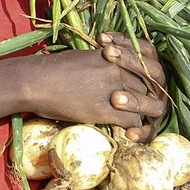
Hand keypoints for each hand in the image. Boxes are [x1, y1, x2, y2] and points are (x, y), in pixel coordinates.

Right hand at [27, 39, 167, 137]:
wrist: (36, 81)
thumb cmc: (52, 69)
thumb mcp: (83, 57)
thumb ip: (102, 63)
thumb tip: (108, 71)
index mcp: (115, 55)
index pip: (148, 65)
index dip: (150, 79)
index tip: (145, 88)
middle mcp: (120, 69)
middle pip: (154, 85)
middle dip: (154, 97)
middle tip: (149, 108)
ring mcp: (116, 88)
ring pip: (150, 104)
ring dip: (148, 115)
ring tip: (143, 124)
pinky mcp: (107, 109)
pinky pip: (134, 121)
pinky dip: (136, 130)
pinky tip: (130, 134)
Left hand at [97, 31, 169, 142]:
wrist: (80, 105)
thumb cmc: (92, 82)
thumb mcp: (102, 67)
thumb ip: (108, 56)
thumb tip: (102, 38)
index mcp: (150, 68)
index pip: (147, 50)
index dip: (127, 43)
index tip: (102, 39)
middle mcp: (157, 86)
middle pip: (153, 71)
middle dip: (131, 62)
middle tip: (107, 55)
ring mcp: (155, 106)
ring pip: (155, 105)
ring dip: (136, 101)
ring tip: (114, 99)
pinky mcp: (150, 127)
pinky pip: (151, 132)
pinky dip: (142, 132)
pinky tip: (129, 134)